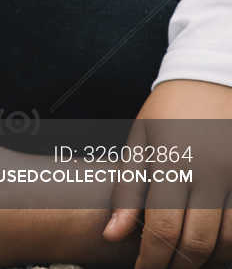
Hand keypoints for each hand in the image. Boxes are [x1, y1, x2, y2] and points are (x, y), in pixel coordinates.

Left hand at [103, 79, 231, 268]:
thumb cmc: (167, 112)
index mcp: (173, 161)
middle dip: (177, 265)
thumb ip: (126, 191)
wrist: (211, 80)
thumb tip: (111, 236)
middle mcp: (210, 172)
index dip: (152, 258)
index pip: (163, 227)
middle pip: (197, 241)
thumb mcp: (138, 142)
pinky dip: (230, 244)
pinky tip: (213, 248)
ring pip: (228, 240)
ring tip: (184, 261)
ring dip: (206, 260)